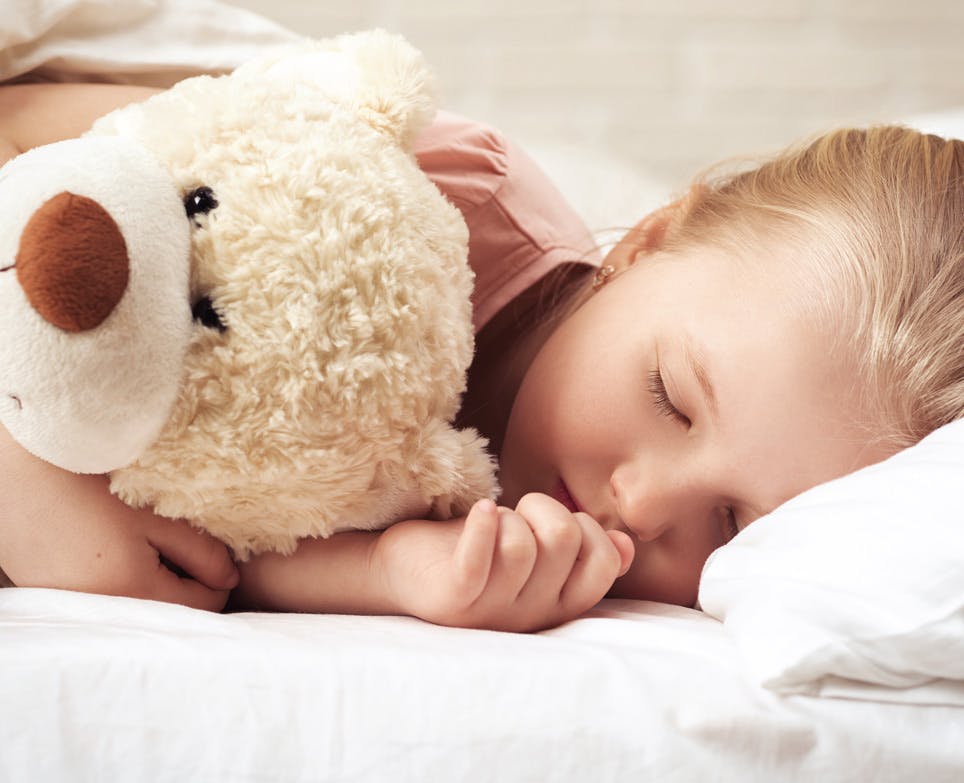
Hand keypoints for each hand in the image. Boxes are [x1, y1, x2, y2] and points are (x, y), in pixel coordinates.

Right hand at [0, 426, 237, 610]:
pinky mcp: (58, 600)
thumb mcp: (156, 517)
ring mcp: (78, 610)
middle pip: (171, 611)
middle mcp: (105, 613)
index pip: (203, 606)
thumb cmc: (91, 490)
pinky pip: (109, 601)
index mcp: (135, 592)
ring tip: (146, 543)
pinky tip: (115, 550)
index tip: (215, 551)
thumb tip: (230, 579)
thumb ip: (201, 552)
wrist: (18, 477)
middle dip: (188, 583)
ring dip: (156, 583)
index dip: (219, 579)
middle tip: (182, 543)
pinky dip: (124, 583)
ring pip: (141, 607)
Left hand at [374, 493, 634, 631]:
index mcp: (558, 603)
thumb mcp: (536, 554)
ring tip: (493, 521)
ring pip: (523, 546)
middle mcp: (531, 614)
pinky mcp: (454, 600)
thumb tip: (625, 544)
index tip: (558, 519)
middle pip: (564, 542)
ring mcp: (492, 611)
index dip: (589, 529)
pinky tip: (482, 509)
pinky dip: (483, 527)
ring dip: (508, 517)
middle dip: (544, 508)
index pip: (604, 566)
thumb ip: (578, 552)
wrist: (405, 572)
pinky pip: (478, 563)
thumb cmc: (478, 554)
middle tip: (519, 513)